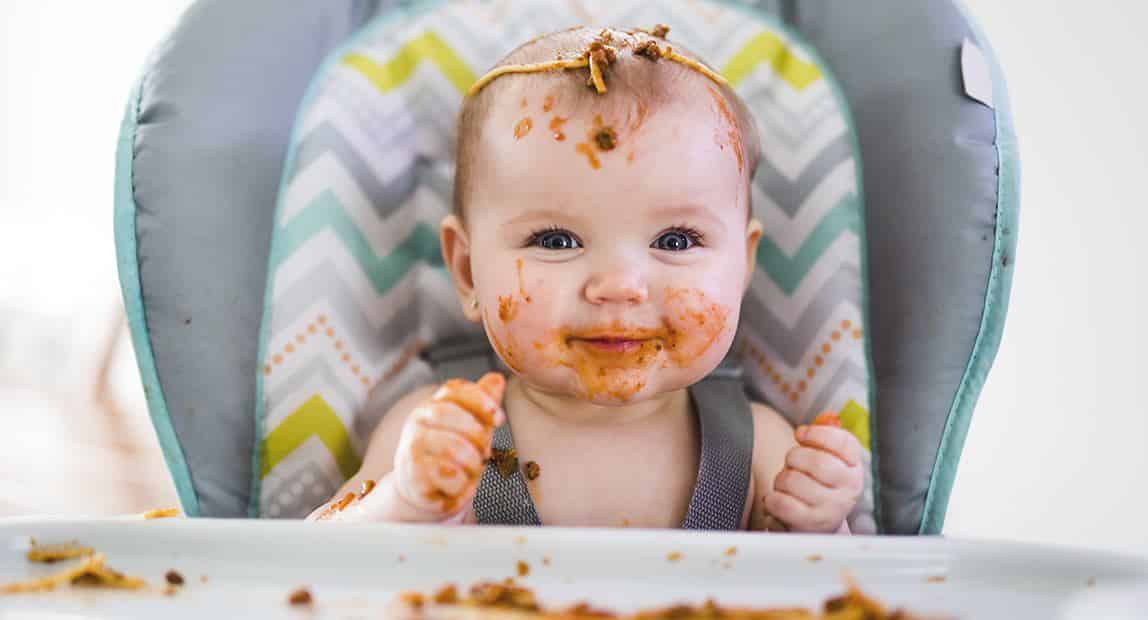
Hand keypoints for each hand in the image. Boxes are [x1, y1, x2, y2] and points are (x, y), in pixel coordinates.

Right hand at [389, 373, 505, 520]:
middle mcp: (418, 421)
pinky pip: (447, 476)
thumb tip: (497, 379)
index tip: (499, 418)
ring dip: (472, 463)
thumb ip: (483, 404)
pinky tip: (460, 487)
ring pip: (451, 447)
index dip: (479, 400)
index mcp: (435, 405)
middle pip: (448, 414)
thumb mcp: (470, 427)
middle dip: (477, 434)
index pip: (454, 390)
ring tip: (472, 471)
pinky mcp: (412, 476)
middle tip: (485, 452)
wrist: (420, 489)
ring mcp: (412, 447)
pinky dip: (462, 485)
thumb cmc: (449, 454)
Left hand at [763, 412, 863, 532]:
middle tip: (791, 463)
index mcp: (854, 468)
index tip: (801, 434)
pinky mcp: (811, 524)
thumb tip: (817, 422)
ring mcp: (831, 509)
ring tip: (786, 485)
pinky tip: (777, 499)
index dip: (818, 433)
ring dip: (781, 479)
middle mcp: (848, 489)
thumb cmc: (819, 486)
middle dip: (794, 457)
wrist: (819, 526)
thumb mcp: (829, 461)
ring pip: (794, 481)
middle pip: (817, 462)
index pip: (844, 443)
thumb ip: (823, 439)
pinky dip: (772, 498)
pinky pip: (782, 503)